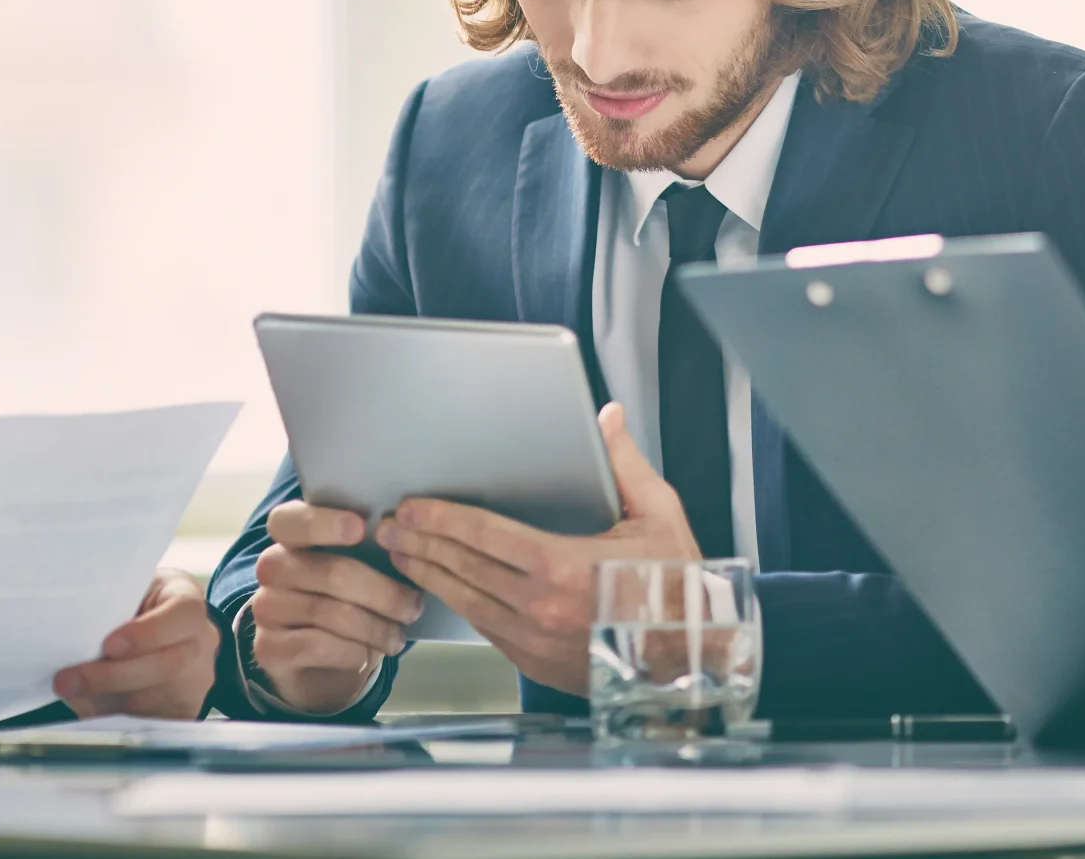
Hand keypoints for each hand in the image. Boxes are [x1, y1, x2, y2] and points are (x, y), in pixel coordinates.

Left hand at [53, 566, 222, 718]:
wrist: (159, 630)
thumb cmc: (136, 604)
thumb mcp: (129, 590)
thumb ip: (112, 605)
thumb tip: (75, 628)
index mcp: (187, 600)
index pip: (183, 615)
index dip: (147, 633)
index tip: (108, 645)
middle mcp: (201, 642)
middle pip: (169, 666)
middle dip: (114, 676)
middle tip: (68, 680)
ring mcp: (196, 680)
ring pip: (157, 700)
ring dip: (107, 700)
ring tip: (70, 693)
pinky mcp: (185, 710)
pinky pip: (153, 722)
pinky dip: (117, 718)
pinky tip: (91, 708)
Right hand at [247, 501, 426, 714]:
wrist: (319, 664)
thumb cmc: (346, 603)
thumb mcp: (358, 570)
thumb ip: (371, 549)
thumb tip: (406, 540)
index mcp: (291, 536)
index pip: (291, 519)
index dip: (323, 522)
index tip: (360, 528)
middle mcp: (272, 566)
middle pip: (332, 573)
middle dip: (384, 593)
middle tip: (413, 608)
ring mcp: (265, 607)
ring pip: (333, 613)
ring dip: (376, 629)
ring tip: (398, 638)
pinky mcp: (268, 647)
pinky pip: (321, 646)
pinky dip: (354, 653)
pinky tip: (366, 656)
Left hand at [376, 402, 698, 693]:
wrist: (694, 658)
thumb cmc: (678, 588)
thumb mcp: (658, 516)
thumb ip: (624, 464)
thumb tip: (608, 419)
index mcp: (565, 567)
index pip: (484, 536)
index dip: (441, 520)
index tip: (413, 508)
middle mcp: (541, 609)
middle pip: (462, 568)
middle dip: (420, 544)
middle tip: (391, 527)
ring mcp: (535, 642)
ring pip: (465, 602)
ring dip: (429, 575)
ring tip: (403, 555)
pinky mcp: (535, 664)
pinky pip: (484, 629)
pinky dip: (458, 605)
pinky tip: (445, 589)